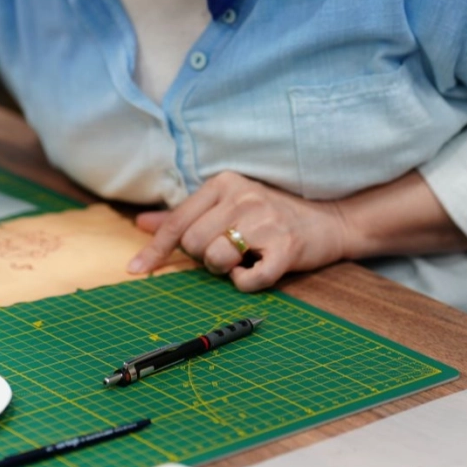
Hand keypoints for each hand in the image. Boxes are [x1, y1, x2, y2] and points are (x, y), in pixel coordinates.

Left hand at [126, 171, 349, 291]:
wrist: (330, 222)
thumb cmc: (271, 215)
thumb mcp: (227, 205)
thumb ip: (185, 215)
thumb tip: (142, 223)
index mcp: (224, 183)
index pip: (178, 221)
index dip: (155, 249)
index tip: (136, 269)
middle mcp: (243, 197)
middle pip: (193, 244)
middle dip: (203, 258)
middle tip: (228, 252)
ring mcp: (265, 221)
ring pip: (215, 259)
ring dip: (225, 269)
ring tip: (244, 257)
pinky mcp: (286, 247)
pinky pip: (247, 279)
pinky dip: (246, 282)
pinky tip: (257, 269)